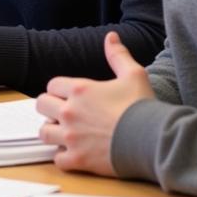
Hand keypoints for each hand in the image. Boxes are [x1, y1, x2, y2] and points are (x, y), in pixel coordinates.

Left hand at [36, 32, 154, 175]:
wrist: (154, 140)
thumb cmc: (143, 107)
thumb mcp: (133, 74)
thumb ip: (118, 55)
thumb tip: (111, 37)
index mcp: (79, 90)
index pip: (52, 86)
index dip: (60, 91)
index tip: (70, 97)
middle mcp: (70, 112)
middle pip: (41, 106)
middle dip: (50, 109)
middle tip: (64, 114)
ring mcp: (71, 137)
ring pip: (44, 132)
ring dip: (53, 132)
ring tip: (66, 133)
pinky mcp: (78, 159)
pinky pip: (57, 159)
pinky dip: (63, 157)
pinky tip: (75, 153)